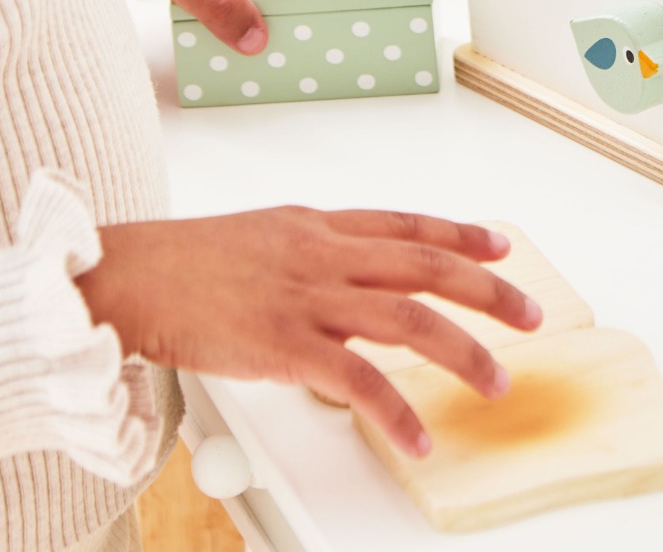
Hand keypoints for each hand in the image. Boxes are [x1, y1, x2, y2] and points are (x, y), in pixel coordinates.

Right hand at [74, 208, 542, 456]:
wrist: (131, 276)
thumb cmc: (188, 260)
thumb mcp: (263, 235)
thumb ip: (313, 252)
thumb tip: (353, 272)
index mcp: (321, 225)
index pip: (409, 224)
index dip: (462, 233)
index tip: (502, 245)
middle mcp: (324, 253)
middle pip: (426, 265)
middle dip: (488, 290)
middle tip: (531, 313)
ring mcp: (307, 296)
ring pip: (408, 318)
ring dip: (462, 351)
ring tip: (497, 380)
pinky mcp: (284, 344)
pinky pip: (357, 381)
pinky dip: (395, 412)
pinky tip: (418, 437)